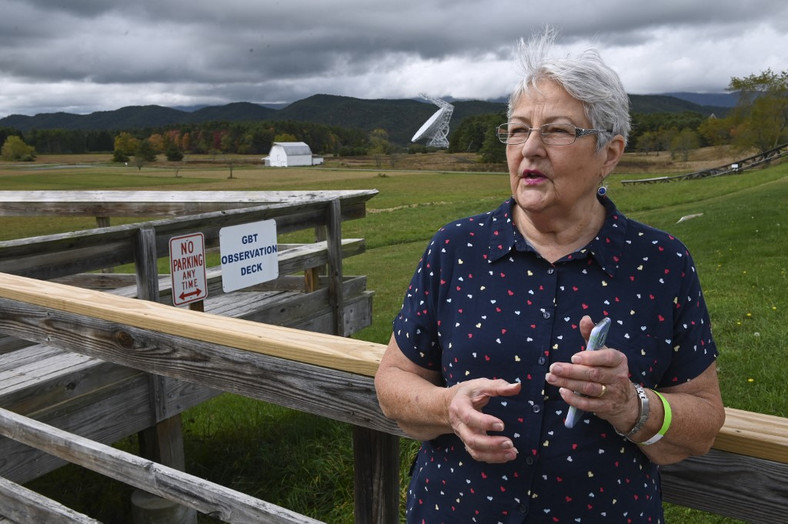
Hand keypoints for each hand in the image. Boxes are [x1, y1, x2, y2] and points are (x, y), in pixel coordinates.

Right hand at [446, 378, 521, 462]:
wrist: (449, 405)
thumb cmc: (468, 393)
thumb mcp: (480, 385)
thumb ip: (498, 386)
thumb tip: (518, 386)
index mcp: (460, 407)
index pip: (469, 418)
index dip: (484, 423)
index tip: (502, 425)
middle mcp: (460, 425)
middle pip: (472, 439)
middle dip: (491, 444)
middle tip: (510, 443)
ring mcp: (463, 436)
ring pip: (475, 451)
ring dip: (494, 455)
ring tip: (512, 453)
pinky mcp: (469, 444)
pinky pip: (479, 455)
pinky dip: (493, 458)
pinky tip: (507, 455)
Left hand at [545, 315, 637, 430]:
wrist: (626, 401)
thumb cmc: (609, 370)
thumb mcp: (604, 352)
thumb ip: (592, 336)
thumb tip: (585, 318)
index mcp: (619, 360)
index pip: (607, 357)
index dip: (591, 357)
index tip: (574, 357)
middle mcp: (618, 376)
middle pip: (593, 374)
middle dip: (571, 371)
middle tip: (553, 367)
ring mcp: (612, 393)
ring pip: (589, 388)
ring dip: (568, 383)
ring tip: (551, 378)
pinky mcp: (605, 408)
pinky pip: (588, 405)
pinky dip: (574, 399)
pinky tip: (562, 392)